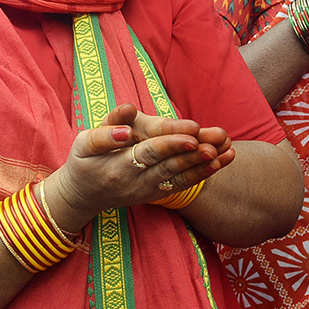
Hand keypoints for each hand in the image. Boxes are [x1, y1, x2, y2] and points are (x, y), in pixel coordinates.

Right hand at [48, 104, 232, 230]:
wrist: (81, 197)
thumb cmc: (83, 161)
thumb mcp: (84, 142)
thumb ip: (107, 128)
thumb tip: (128, 112)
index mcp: (118, 164)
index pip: (149, 151)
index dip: (171, 142)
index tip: (192, 132)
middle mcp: (135, 180)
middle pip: (170, 166)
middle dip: (195, 154)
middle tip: (217, 142)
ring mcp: (148, 190)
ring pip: (179, 178)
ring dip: (204, 166)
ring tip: (227, 152)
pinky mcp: (156, 194)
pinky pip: (181, 185)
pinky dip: (201, 174)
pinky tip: (221, 162)